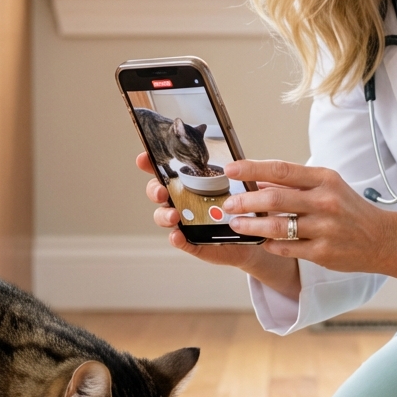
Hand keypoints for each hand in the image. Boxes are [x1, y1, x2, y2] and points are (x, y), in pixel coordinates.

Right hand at [138, 154, 298, 297]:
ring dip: (164, 215)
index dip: (150, 164)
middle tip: (162, 191)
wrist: (254, 232)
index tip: (143, 159)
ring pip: (164, 217)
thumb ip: (227, 168)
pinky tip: (178, 236)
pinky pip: (179, 240)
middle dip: (155, 191)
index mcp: (188, 183)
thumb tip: (228, 155)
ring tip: (174, 215)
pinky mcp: (192, 241)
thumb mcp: (235, 182)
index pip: (164, 171)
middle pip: (158, 193)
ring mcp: (184, 221)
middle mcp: (181, 201)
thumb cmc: (240, 203)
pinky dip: (176, 238)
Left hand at [221, 159, 396, 291]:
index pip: (281, 170)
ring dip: (251, 226)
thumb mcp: (327, 187)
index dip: (251, 169)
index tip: (229, 170)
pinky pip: (286, 248)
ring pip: (277, 227)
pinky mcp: (323, 253)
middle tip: (228, 204)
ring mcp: (325, 229)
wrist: (382, 239)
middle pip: (274, 200)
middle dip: (245, 202)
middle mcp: (325, 202)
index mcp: (325, 179)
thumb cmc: (349, 209)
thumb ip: (294, 184)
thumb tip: (258, 181)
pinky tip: (261, 241)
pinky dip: (269, 244)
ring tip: (236, 224)